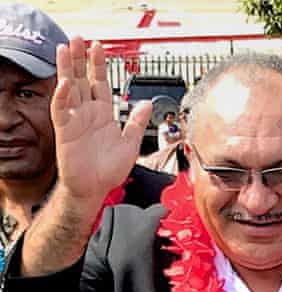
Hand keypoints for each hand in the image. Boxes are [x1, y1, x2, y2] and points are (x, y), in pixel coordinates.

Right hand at [51, 38, 151, 200]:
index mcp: (104, 114)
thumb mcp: (131, 143)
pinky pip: (61, 109)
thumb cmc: (109, 170)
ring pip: (69, 88)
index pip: (100, 83)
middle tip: (79, 38)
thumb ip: (137, 123)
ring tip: (66, 48)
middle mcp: (88, 113)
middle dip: (81, 59)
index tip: (100, 47)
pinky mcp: (65, 131)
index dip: (100, 65)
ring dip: (67, 68)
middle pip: (83, 79)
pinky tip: (66, 82)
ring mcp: (75, 120)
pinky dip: (62, 96)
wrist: (96, 189)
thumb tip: (146, 104)